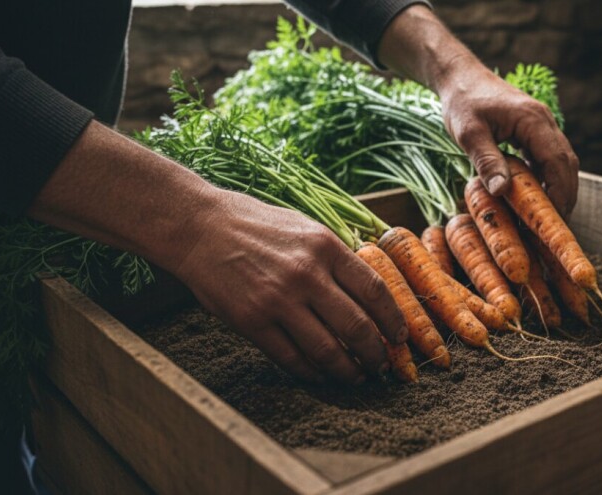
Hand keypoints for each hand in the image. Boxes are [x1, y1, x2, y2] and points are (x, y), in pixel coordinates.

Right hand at [172, 191, 407, 384]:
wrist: (200, 228)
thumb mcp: (306, 228)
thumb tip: (371, 294)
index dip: (394, 320)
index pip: (375, 291)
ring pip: (328, 350)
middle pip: (358, 326)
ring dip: (348, 370)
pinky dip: (311, 372)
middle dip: (376, 353)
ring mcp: (278, 300)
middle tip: (382, 365)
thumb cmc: (257, 226)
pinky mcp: (252, 322)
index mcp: (325, 247)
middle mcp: (306, 274)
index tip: (401, 336)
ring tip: (356, 376)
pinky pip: (291, 358)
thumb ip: (337, 259)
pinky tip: (320, 375)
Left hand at [377, 6, 578, 215]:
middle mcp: (545, 123)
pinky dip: (547, 180)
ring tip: (547, 218)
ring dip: (558, 189)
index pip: (558, 162)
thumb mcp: (469, 133)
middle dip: (565, 196)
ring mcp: (542, 127)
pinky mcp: (534, 132)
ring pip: (561, 163)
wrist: (460, 77)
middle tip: (555, 227)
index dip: (560, 193)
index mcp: (534, 121)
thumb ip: (487, 160)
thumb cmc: (462, 101)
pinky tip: (536, 199)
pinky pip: (548, 159)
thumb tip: (502, 192)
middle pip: (567, 165)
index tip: (555, 220)